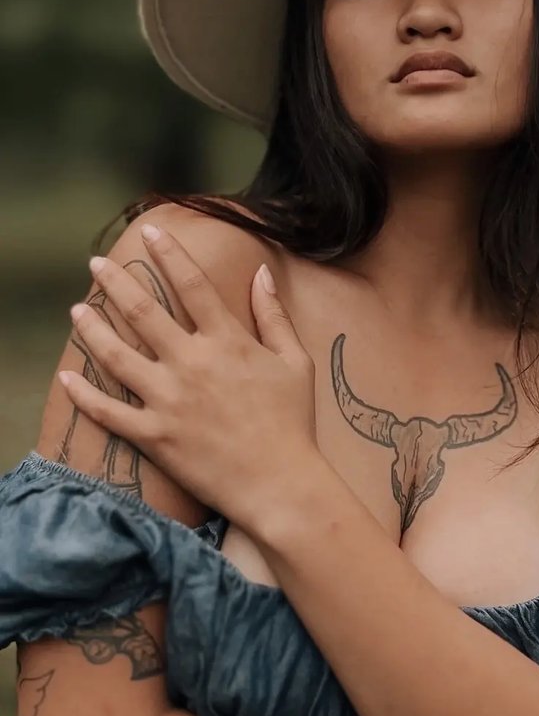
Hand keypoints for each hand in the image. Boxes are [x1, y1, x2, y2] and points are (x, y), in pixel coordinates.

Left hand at [59, 223, 318, 525]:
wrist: (280, 483)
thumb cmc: (293, 422)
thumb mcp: (295, 361)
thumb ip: (273, 315)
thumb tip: (261, 273)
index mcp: (227, 341)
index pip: (191, 284)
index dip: (169, 254)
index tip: (151, 233)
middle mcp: (192, 362)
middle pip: (143, 310)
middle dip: (116, 281)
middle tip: (97, 263)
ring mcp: (168, 399)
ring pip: (117, 355)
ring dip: (92, 328)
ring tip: (76, 310)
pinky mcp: (154, 435)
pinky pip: (109, 412)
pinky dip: (84, 395)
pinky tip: (67, 377)